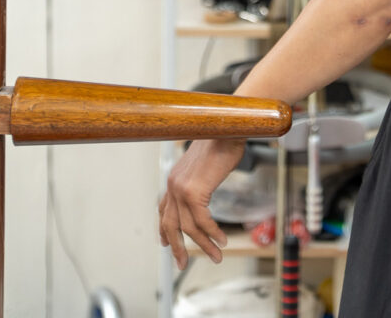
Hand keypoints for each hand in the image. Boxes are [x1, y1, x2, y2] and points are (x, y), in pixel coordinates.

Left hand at [159, 137, 246, 267]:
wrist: (227, 127)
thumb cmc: (221, 141)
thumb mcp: (205, 164)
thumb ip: (200, 179)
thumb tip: (205, 187)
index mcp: (173, 178)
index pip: (163, 209)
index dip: (164, 230)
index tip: (165, 244)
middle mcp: (173, 184)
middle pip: (170, 225)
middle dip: (177, 247)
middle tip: (183, 263)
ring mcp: (181, 189)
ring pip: (189, 228)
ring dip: (204, 245)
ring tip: (217, 256)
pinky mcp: (194, 192)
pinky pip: (203, 222)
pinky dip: (213, 234)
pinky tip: (222, 240)